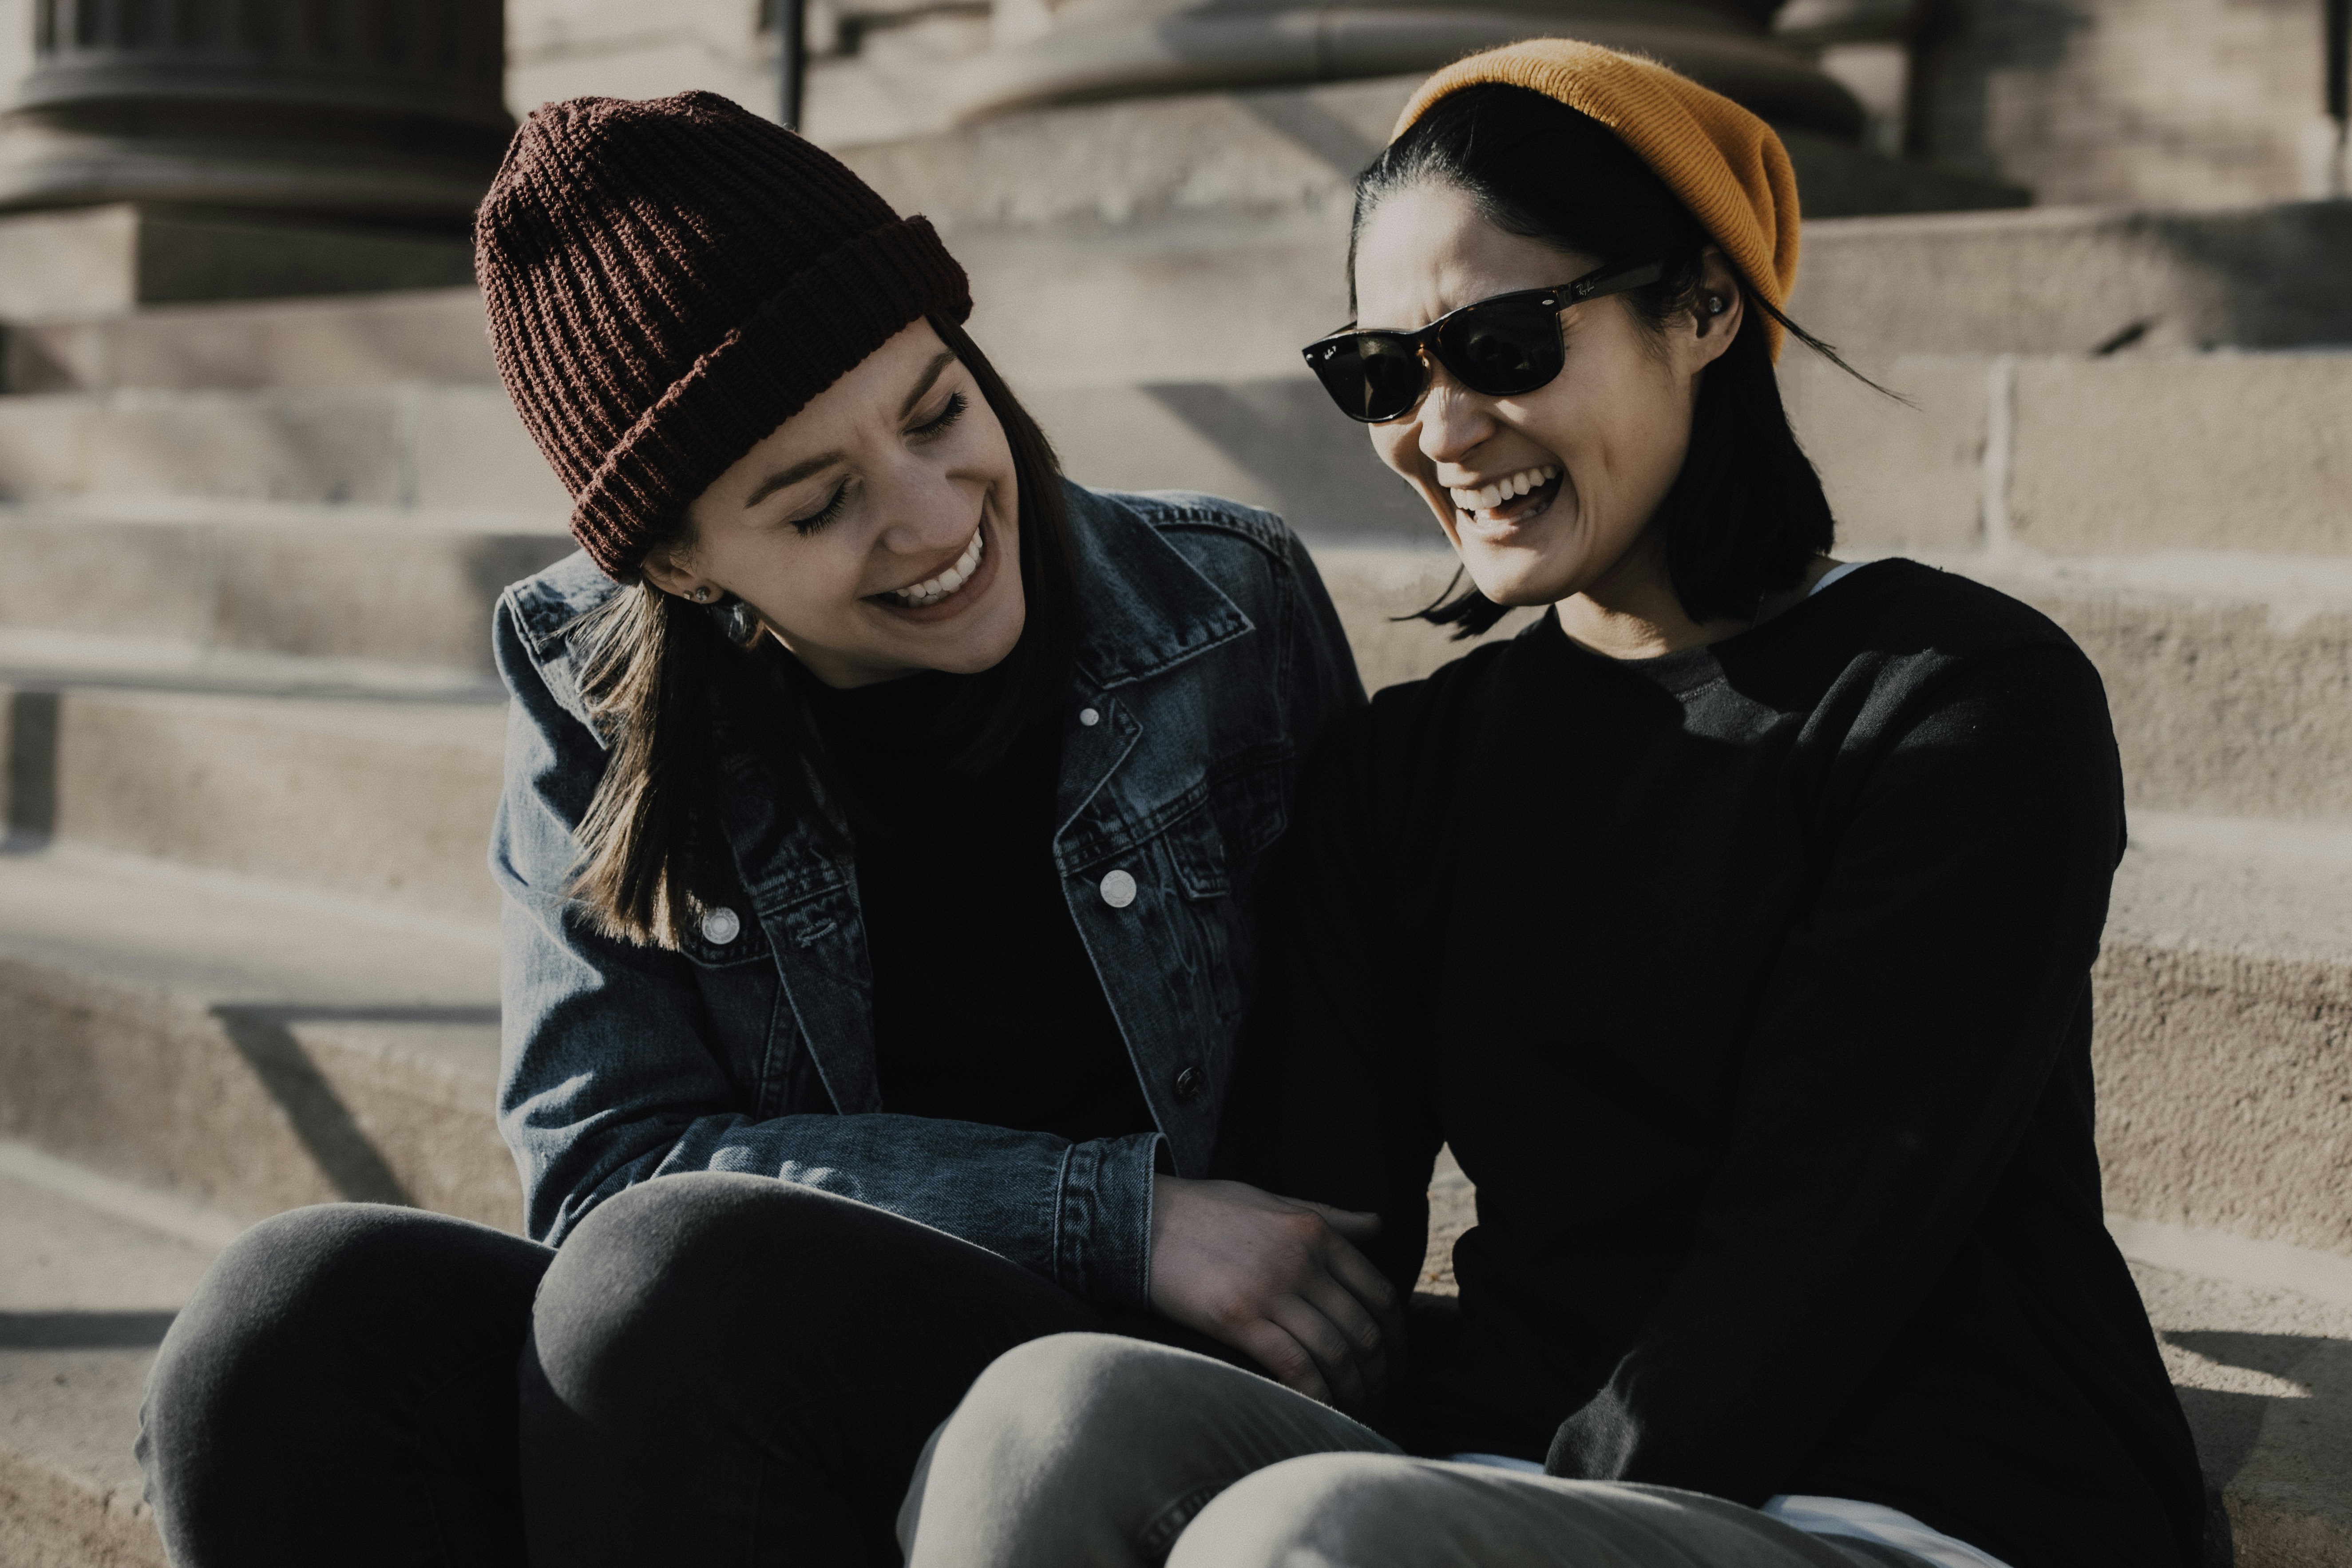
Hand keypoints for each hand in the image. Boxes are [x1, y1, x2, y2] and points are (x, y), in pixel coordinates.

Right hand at [1147, 1175, 1407, 1414]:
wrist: (1142, 1217)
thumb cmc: (1208, 1210)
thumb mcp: (1274, 1200)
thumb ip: (1329, 1216)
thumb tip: (1379, 1225)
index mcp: (1315, 1231)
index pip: (1379, 1292)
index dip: (1397, 1336)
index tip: (1397, 1362)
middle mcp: (1302, 1260)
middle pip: (1364, 1329)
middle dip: (1380, 1373)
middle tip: (1380, 1397)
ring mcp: (1271, 1289)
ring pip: (1336, 1353)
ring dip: (1353, 1390)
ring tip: (1354, 1409)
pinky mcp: (1238, 1318)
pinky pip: (1294, 1366)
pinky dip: (1317, 1395)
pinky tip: (1321, 1409)